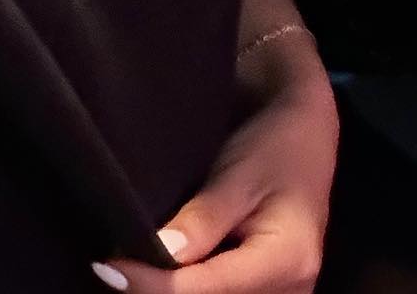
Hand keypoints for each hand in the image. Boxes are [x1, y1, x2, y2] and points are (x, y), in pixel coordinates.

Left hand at [95, 33, 336, 291]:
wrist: (306, 138)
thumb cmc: (274, 145)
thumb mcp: (238, 174)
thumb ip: (204, 218)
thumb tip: (160, 254)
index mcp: (288, 260)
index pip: (210, 288)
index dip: (155, 285)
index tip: (109, 268)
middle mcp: (290, 292)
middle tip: (112, 270)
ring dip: (170, 293)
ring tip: (130, 272)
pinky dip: (187, 291)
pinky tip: (156, 277)